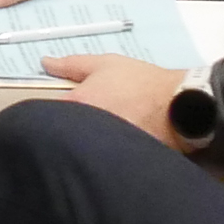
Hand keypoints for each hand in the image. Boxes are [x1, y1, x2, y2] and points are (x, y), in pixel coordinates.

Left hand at [44, 54, 191, 148]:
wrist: (179, 106)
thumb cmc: (142, 83)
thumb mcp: (105, 64)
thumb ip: (71, 64)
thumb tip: (46, 62)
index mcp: (77, 103)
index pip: (44, 114)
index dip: (47, 112)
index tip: (57, 110)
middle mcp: (83, 130)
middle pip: (59, 135)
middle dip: (62, 131)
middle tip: (76, 124)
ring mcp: (98, 148)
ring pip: (77, 148)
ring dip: (80, 144)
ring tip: (95, 136)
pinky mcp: (114, 161)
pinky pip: (97, 160)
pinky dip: (98, 156)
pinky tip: (108, 149)